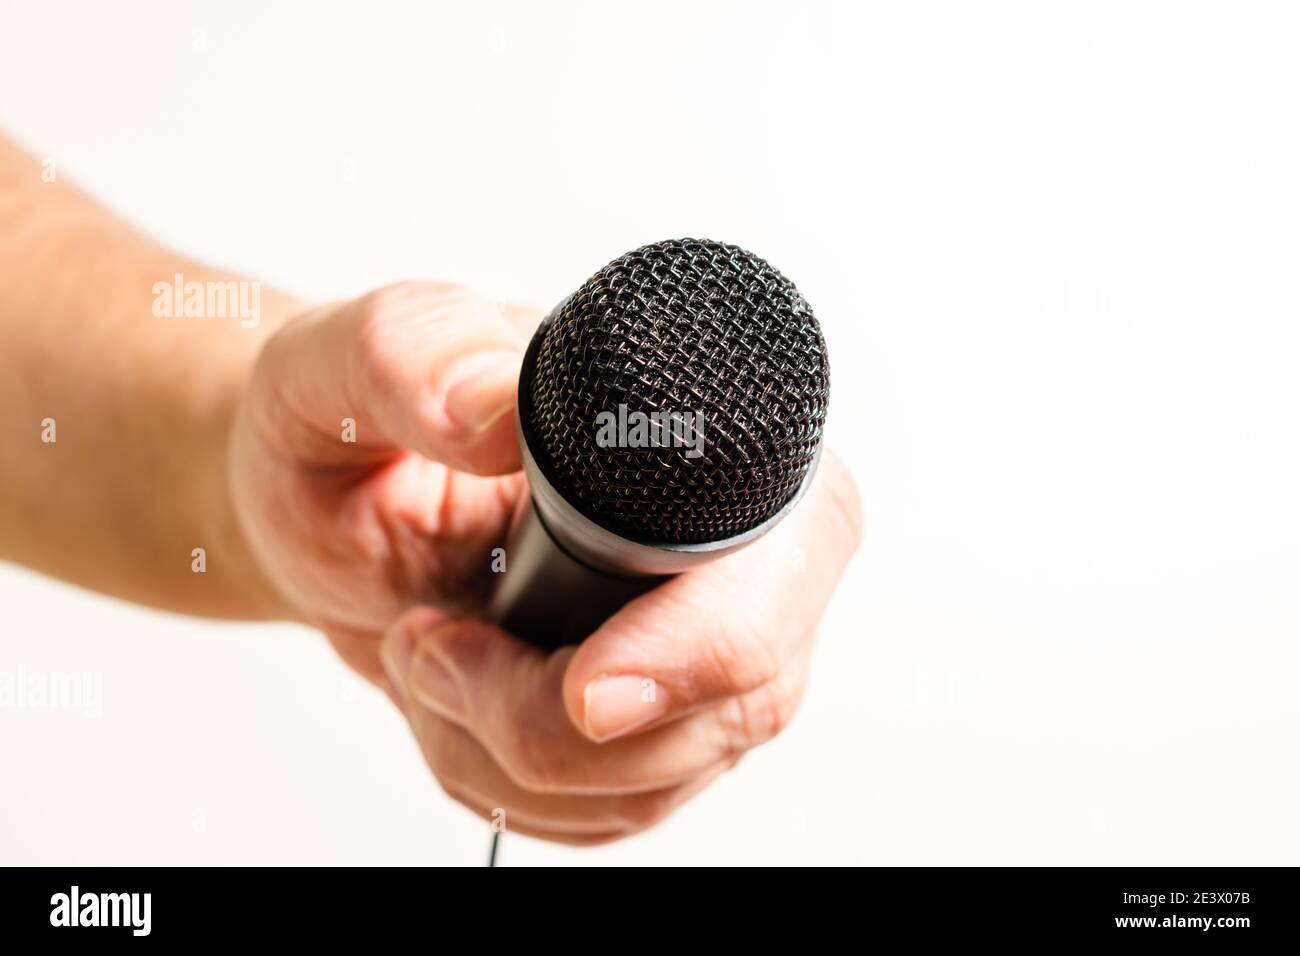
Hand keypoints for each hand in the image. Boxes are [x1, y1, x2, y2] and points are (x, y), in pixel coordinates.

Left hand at [229, 281, 861, 844]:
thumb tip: (490, 405)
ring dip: (515, 753)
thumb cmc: (348, 433)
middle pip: (740, 693)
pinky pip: (612, 809)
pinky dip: (506, 784)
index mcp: (695, 429)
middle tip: (440, 647)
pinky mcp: (653, 723)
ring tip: (432, 653)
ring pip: (666, 769)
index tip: (581, 682)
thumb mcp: (336, 367)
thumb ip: (411, 351)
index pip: (790, 548)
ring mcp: (698, 645)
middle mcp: (725, 546)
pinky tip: (457, 705)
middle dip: (564, 716)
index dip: (703, 638)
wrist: (320, 519)